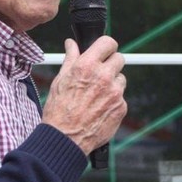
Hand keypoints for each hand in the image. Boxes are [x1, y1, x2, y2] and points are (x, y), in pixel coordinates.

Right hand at [41, 36, 126, 154]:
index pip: (108, 43)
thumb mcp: (60, 79)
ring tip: (96, 94)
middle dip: (110, 63)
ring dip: (112, 82)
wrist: (65, 138)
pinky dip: (113, 100)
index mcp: (87, 66)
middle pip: (119, 58)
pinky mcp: (121, 107)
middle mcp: (103, 76)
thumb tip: (71, 44)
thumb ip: (70, 58)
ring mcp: (115, 92)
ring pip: (121, 78)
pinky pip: (121, 97)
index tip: (103, 51)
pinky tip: (99, 107)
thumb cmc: (59, 109)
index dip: (106, 46)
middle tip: (99, 73)